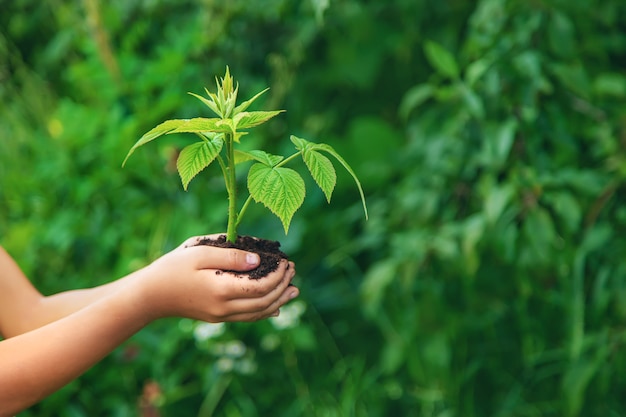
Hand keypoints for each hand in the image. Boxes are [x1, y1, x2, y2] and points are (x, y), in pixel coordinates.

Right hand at [134, 235, 297, 322]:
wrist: (150, 295)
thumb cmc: (173, 267)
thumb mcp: (200, 252)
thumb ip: (230, 255)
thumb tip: (258, 260)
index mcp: (222, 289)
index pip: (261, 286)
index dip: (279, 275)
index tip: (287, 261)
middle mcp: (224, 307)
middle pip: (264, 302)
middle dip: (283, 286)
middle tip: (293, 270)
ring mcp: (221, 316)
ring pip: (258, 313)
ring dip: (279, 301)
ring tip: (294, 290)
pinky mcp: (217, 318)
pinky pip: (247, 318)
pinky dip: (264, 312)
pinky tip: (275, 308)